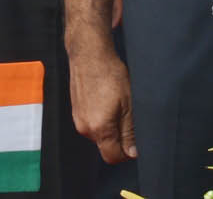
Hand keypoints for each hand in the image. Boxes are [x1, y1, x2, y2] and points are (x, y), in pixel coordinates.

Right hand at [66, 37, 137, 163]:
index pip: (112, 157)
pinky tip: (106, 99)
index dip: (127, 153)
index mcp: (99, 128)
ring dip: (110, 125)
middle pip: (106, 146)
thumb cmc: (110, 74)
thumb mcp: (128, 103)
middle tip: (128, 114)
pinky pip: (91, 123)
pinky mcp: (76, 111)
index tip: (136, 141)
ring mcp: (78, 119)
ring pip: (99, 134)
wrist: (89, 54)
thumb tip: (132, 152)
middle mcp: (85, 128)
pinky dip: (101, 117)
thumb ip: (129, 131)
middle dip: (119, 137)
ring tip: (117, 103)